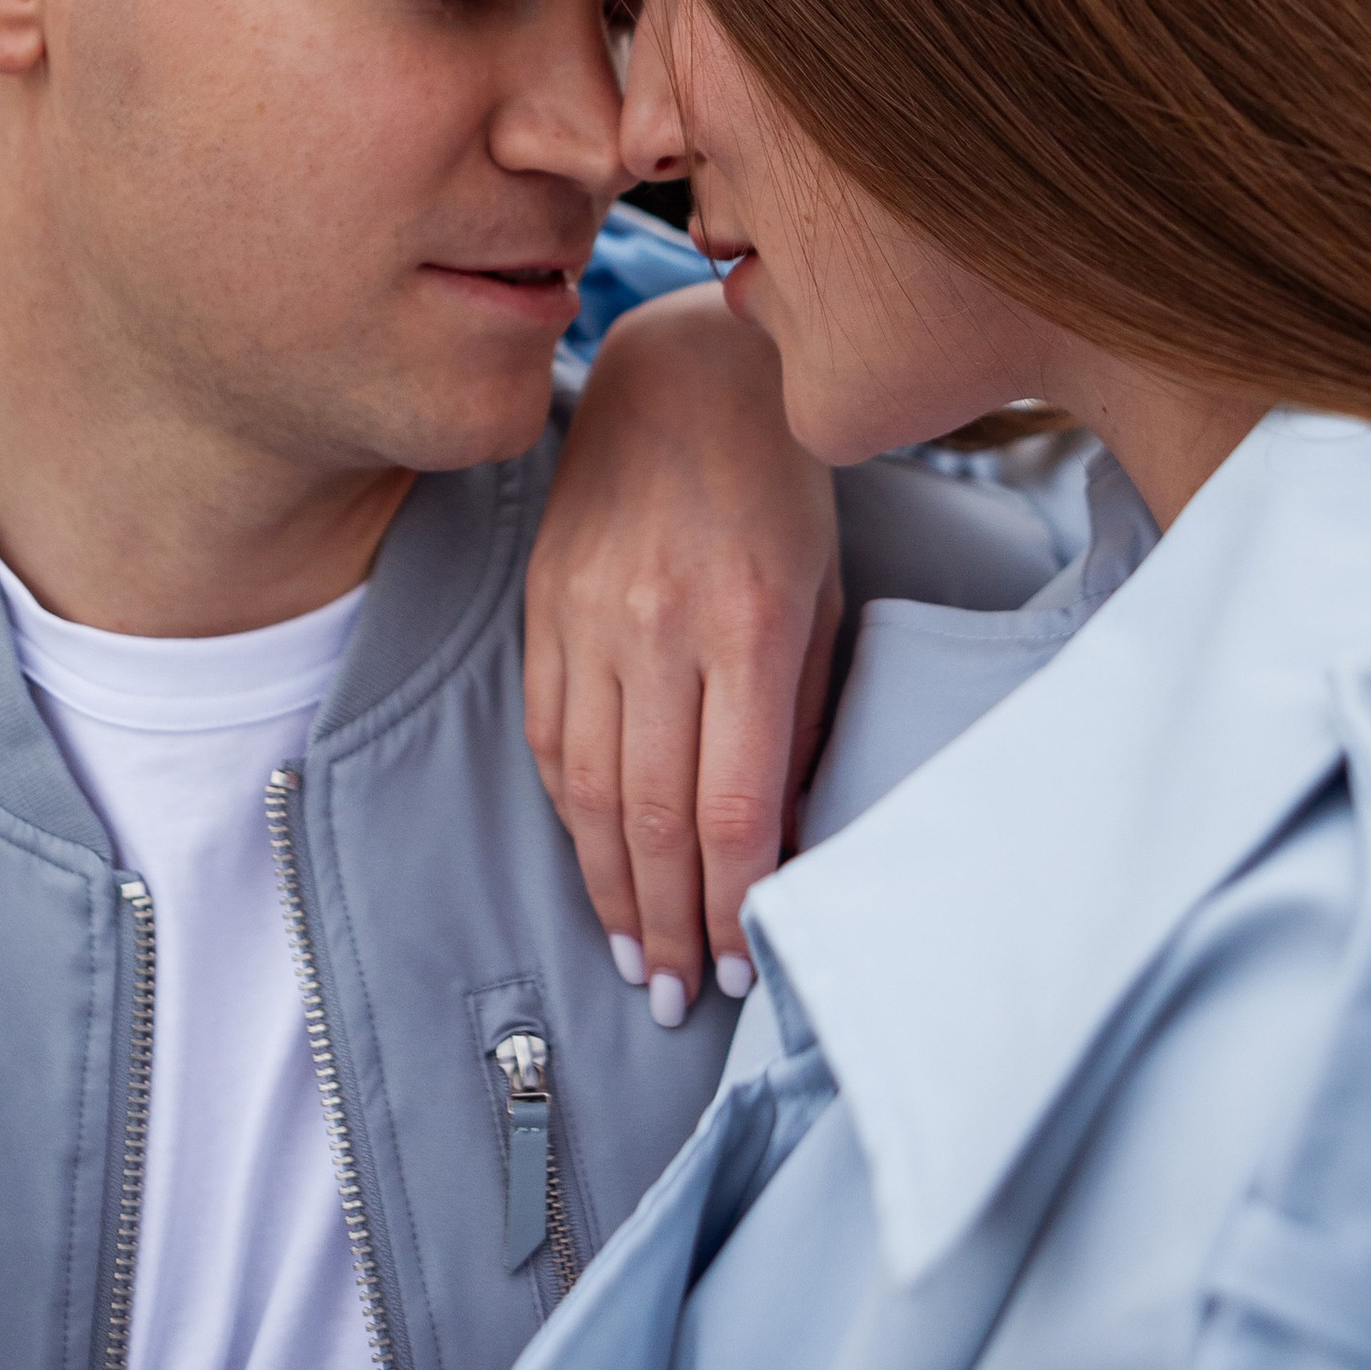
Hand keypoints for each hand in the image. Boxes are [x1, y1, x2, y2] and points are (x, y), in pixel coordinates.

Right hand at [526, 282, 840, 1011]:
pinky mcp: (543, 604)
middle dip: (667, 924)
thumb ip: (805, 717)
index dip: (730, 907)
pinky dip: (569, 813)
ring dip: (609, 889)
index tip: (740, 970)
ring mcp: (589, 615)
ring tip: (634, 957)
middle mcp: (659, 628)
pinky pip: (547, 733)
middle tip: (677, 1000)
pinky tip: (595, 861)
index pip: (729, 808)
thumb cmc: (782, 483)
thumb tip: (784, 836)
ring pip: (587, 790)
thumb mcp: (827, 594)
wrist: (686, 369)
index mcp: (750, 627)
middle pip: (651, 818)